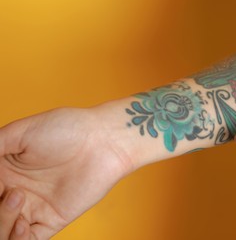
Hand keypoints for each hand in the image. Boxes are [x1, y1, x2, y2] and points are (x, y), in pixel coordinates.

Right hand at [0, 107, 133, 238]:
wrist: (103, 140)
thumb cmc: (66, 129)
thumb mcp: (20, 133)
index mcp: (2, 170)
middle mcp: (13, 191)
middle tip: (8, 192)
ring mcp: (32, 208)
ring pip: (3, 230)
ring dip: (1, 222)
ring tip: (16, 197)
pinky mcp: (51, 220)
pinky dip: (17, 239)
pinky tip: (22, 223)